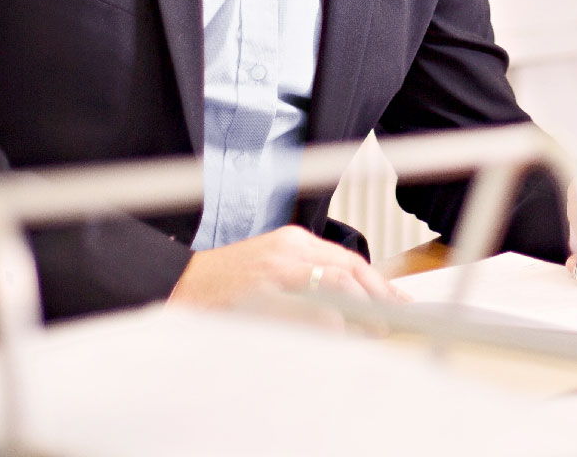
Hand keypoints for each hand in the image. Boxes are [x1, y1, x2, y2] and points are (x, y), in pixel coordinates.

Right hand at [167, 225, 402, 308]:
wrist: (179, 287)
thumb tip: (354, 306)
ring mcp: (274, 270)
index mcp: (293, 241)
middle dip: (377, 297)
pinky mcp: (261, 293)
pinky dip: (331, 320)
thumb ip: (309, 279)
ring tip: (374, 330)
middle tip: (392, 321)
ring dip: (362, 309)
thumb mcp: (272, 269)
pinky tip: (341, 334)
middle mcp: (288, 250)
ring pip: (335, 282)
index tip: (398, 302)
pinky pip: (308, 307)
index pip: (349, 260)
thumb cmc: (227, 285)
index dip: (378, 284)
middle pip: (349, 269)